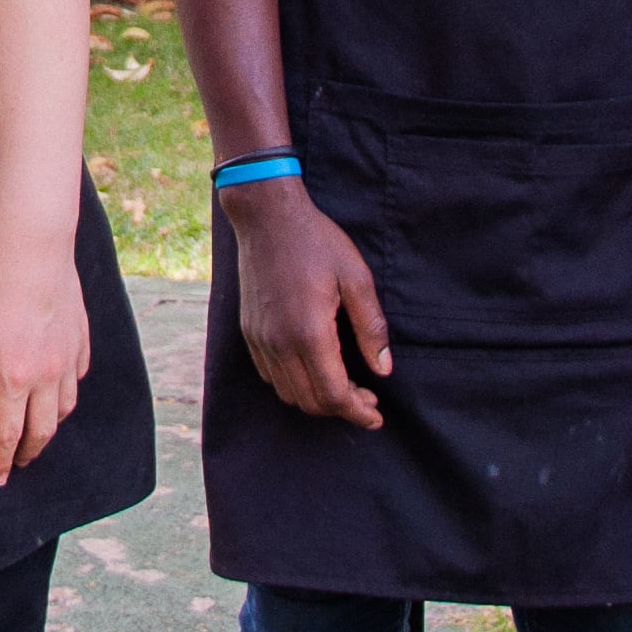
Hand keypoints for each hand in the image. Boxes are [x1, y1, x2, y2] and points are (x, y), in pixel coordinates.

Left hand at [0, 225, 91, 483]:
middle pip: (41, 432)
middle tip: (18, 464)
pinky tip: (56, 394)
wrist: (35, 251)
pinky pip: (77, 382)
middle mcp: (47, 377)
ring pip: (64, 412)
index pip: (8, 436)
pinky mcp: (82, 343)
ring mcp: (68, 361)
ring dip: (48, 429)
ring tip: (35, 434)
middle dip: (28, 453)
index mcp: (15, 378)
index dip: (2, 461)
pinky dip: (66, 396)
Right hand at [223, 178, 390, 427]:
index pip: (333, 395)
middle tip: (366, 398)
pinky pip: (270, 375)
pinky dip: (293, 383)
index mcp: (310, 332)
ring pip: (288, 393)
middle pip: (309, 402)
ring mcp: (260, 338)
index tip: (376, 416)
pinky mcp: (249, 331)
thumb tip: (382, 370)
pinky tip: (312, 366)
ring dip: (316, 398)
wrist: (266, 215)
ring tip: (342, 384)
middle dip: (341, 408)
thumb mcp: (356, 278)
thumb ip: (371, 328)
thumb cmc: (316, 242)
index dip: (358, 412)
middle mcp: (279, 342)